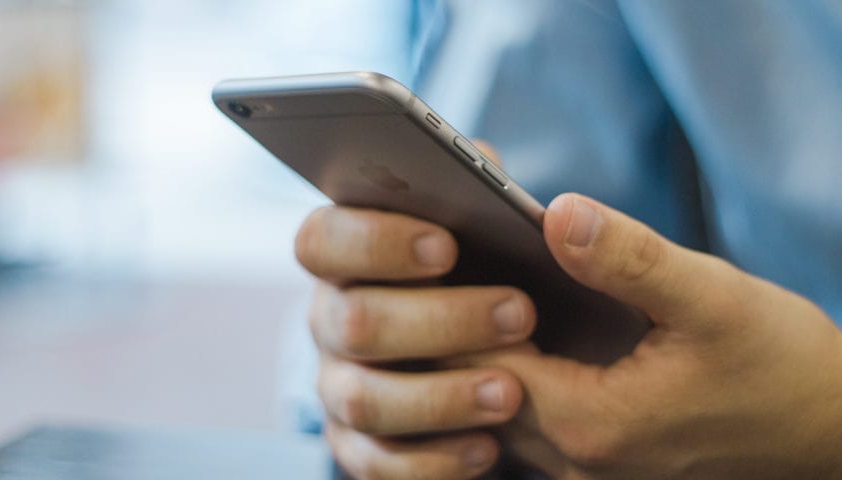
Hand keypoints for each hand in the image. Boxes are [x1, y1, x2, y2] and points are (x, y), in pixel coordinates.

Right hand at [296, 203, 535, 478]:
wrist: (506, 350)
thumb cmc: (486, 268)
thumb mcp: (488, 223)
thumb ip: (489, 191)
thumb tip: (519, 190)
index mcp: (344, 254)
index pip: (321, 240)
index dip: (375, 243)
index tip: (447, 248)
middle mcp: (330, 318)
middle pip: (351, 322)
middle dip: (438, 321)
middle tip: (518, 313)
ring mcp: (339, 385)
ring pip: (363, 399)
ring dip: (439, 397)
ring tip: (511, 392)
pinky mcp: (359, 445)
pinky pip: (378, 463)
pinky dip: (433, 460)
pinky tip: (488, 447)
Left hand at [458, 193, 841, 478]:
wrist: (833, 428)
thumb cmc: (782, 366)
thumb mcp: (710, 298)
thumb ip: (628, 258)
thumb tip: (556, 213)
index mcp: (591, 423)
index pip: (479, 362)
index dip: (454, 301)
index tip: (442, 244)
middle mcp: (574, 460)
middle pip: (476, 389)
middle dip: (454, 323)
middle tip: (444, 254)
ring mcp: (585, 468)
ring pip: (497, 407)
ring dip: (479, 350)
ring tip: (473, 282)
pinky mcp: (600, 459)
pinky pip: (528, 418)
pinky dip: (512, 371)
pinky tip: (520, 325)